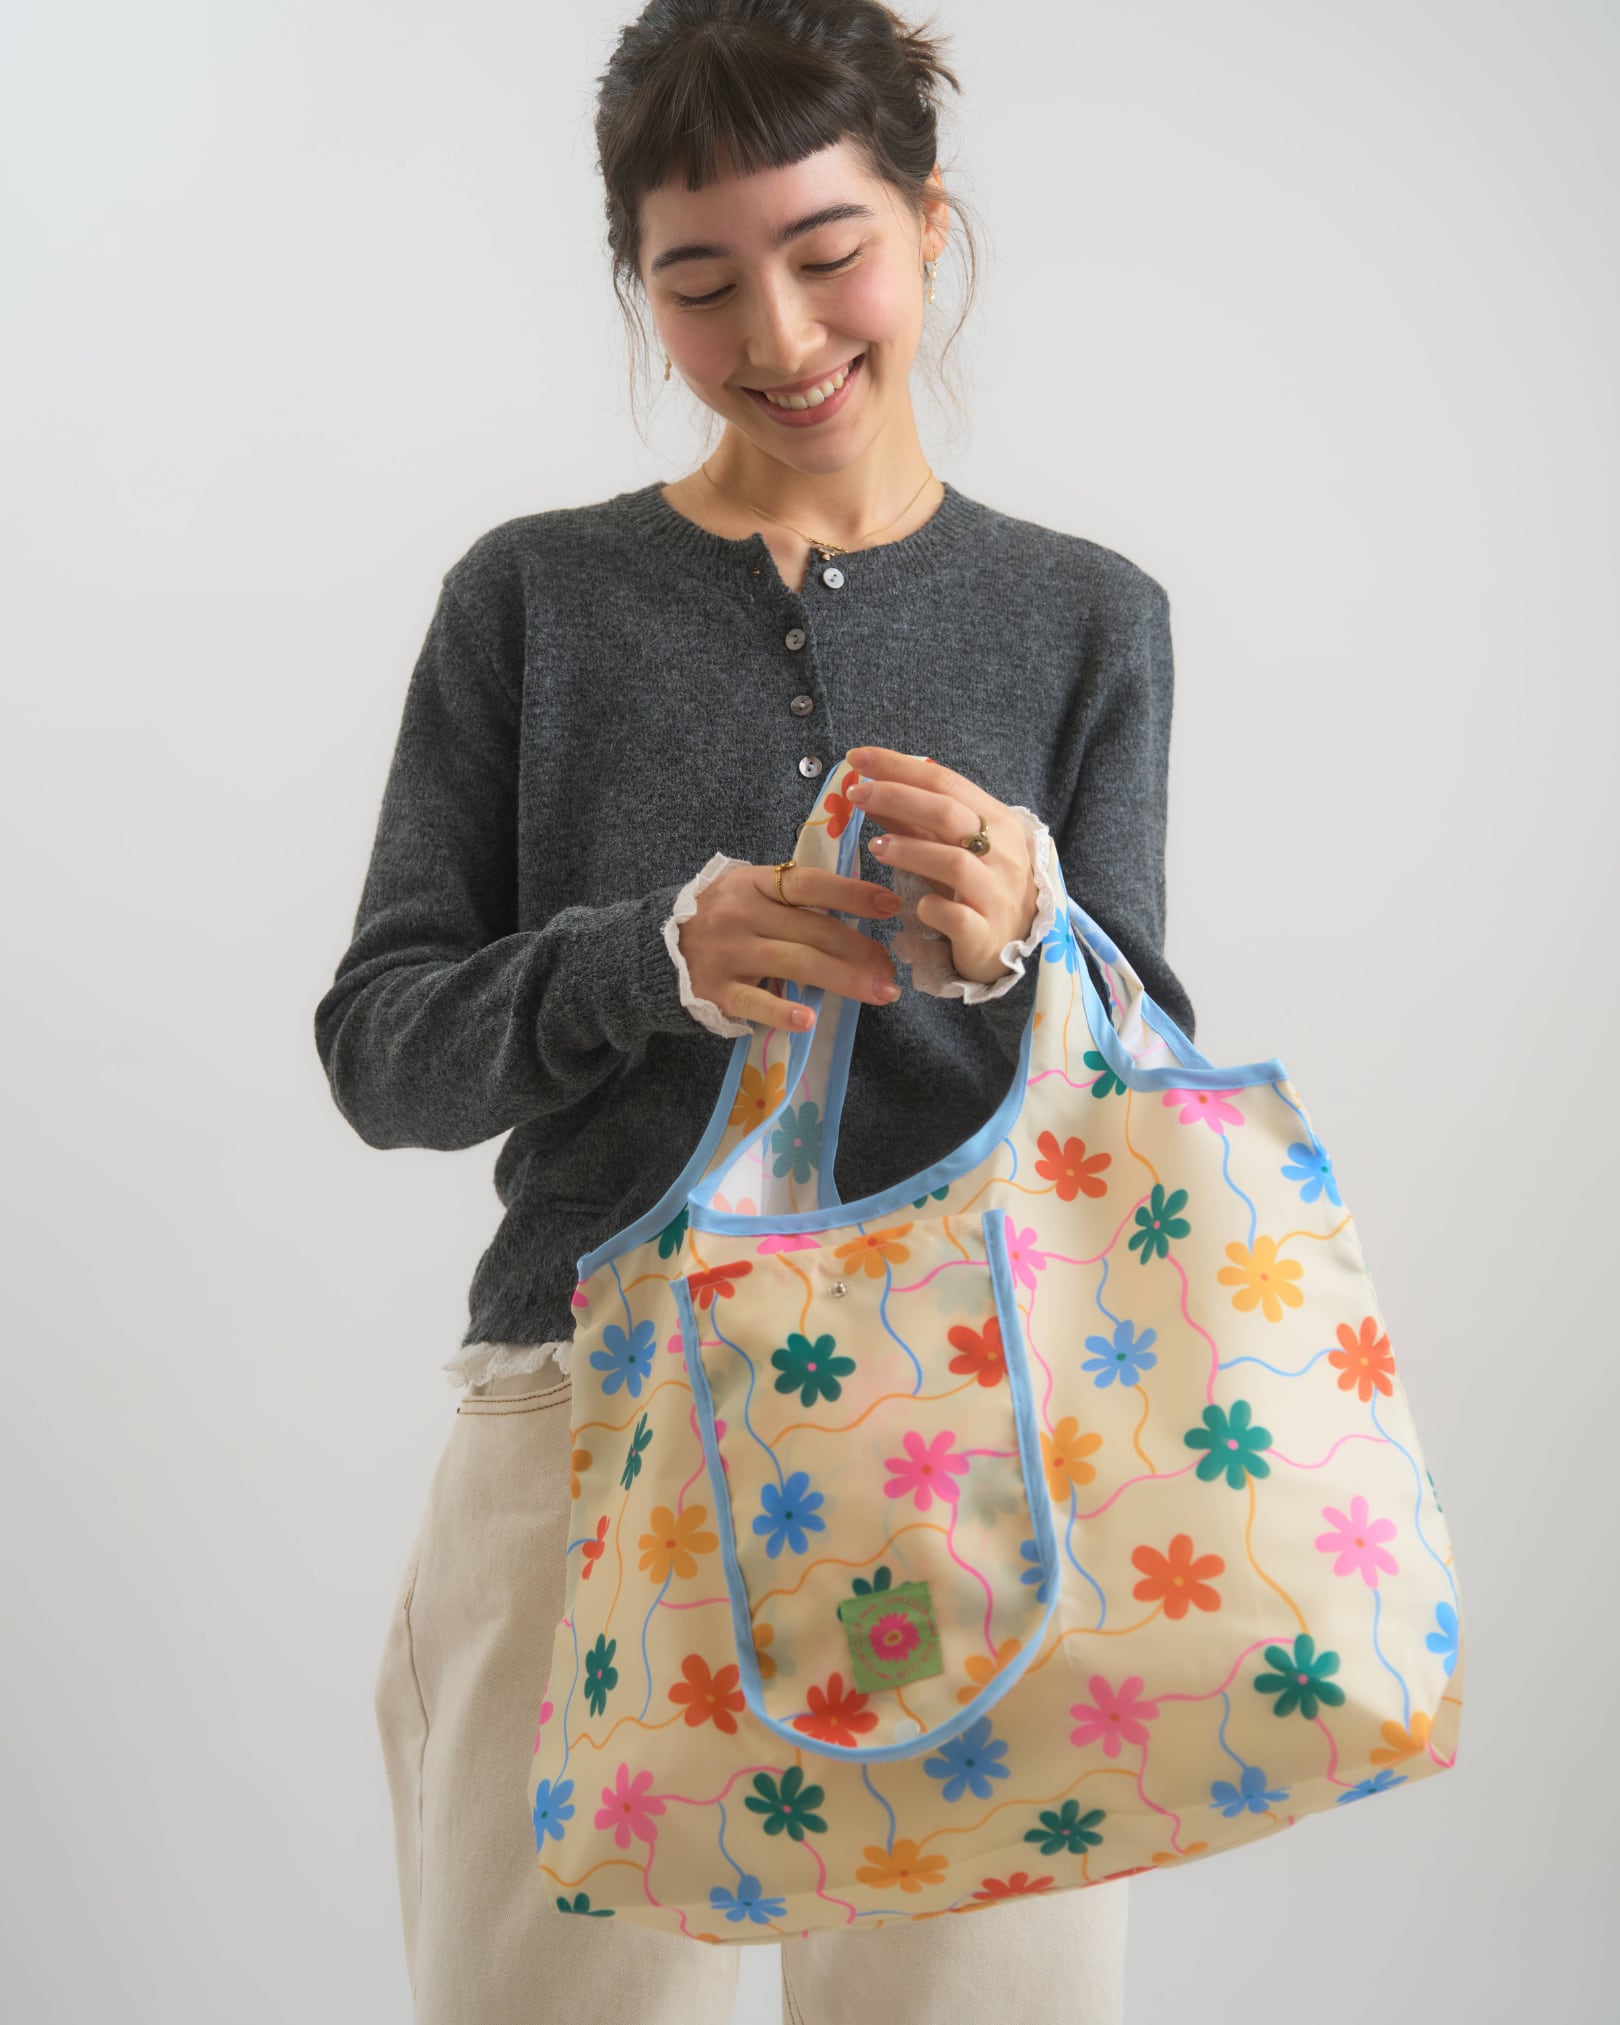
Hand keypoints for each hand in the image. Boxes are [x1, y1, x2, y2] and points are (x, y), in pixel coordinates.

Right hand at [679, 857, 903, 1033]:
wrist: (654, 949)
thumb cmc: (718, 919)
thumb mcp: (747, 892)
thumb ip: (790, 897)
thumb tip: (857, 909)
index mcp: (754, 883)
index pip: (809, 883)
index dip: (851, 894)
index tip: (890, 905)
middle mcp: (742, 914)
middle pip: (812, 930)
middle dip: (860, 949)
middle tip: (891, 969)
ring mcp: (729, 953)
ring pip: (795, 963)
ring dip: (843, 978)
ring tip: (879, 992)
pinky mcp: (716, 990)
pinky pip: (755, 1001)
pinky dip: (782, 1011)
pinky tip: (809, 1020)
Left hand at [841, 747, 1038, 986]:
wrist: (1013, 948)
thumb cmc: (978, 890)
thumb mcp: (949, 849)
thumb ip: (914, 823)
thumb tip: (871, 791)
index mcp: (999, 822)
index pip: (946, 782)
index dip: (900, 767)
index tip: (857, 757)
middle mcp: (1004, 853)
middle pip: (948, 813)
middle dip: (896, 797)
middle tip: (857, 794)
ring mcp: (997, 894)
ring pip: (954, 862)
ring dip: (910, 850)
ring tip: (875, 846)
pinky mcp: (986, 934)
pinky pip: (956, 916)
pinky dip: (932, 907)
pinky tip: (916, 905)